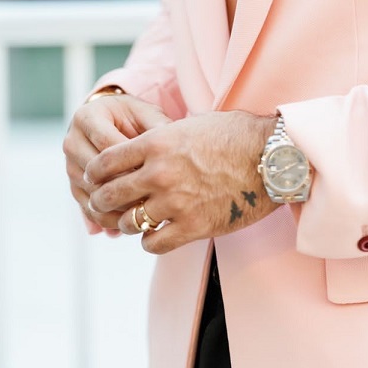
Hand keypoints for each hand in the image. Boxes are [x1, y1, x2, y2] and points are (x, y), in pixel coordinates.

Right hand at [63, 93, 171, 233]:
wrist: (114, 121)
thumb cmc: (135, 117)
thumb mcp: (146, 114)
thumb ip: (156, 127)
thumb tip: (170, 149)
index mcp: (87, 116)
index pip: (107, 146)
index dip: (132, 162)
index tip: (157, 173)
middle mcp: (72, 141)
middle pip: (96, 173)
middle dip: (125, 187)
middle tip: (153, 199)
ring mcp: (70, 165)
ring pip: (91, 193)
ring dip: (118, 207)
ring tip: (145, 214)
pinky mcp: (74, 186)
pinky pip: (88, 208)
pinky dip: (109, 218)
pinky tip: (132, 223)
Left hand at [84, 110, 277, 253]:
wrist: (272, 159)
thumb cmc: (237, 135)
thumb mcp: (192, 124)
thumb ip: (162, 136)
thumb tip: (143, 145)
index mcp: (157, 142)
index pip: (105, 161)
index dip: (95, 172)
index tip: (94, 179)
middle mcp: (159, 172)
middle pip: (109, 194)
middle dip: (102, 200)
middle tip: (104, 204)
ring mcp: (175, 202)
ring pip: (129, 222)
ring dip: (128, 222)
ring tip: (135, 219)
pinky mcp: (192, 227)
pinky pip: (153, 243)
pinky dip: (150, 240)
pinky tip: (157, 233)